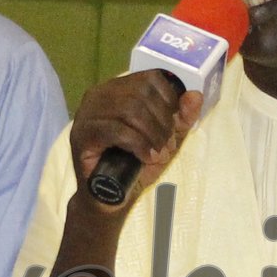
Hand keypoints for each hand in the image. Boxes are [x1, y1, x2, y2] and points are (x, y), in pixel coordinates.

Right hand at [66, 72, 201, 215]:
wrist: (110, 199)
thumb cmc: (135, 165)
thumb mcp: (165, 139)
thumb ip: (181, 118)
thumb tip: (195, 95)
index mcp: (118, 89)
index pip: (150, 78)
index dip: (169, 99)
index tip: (174, 125)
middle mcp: (99, 95)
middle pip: (141, 93)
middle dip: (162, 121)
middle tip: (167, 145)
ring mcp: (87, 113)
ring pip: (129, 109)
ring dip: (153, 134)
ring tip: (159, 154)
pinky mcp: (81, 134)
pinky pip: (116, 130)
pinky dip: (139, 144)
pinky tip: (146, 158)